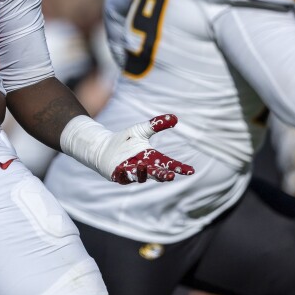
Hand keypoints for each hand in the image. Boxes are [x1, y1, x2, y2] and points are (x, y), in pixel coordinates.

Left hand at [60, 113, 194, 183]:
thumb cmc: (125, 139)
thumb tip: (175, 117)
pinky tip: (124, 169)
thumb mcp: (141, 130)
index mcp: (151, 157)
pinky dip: (125, 174)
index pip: (167, 163)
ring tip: (144, 165)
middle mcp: (144, 167)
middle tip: (171, 176)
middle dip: (163, 175)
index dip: (178, 167)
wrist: (104, 146)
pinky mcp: (118, 175)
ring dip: (143, 172)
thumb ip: (156, 124)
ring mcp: (131, 173)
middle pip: (156, 173)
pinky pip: (123, 177)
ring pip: (140, 176)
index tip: (190, 170)